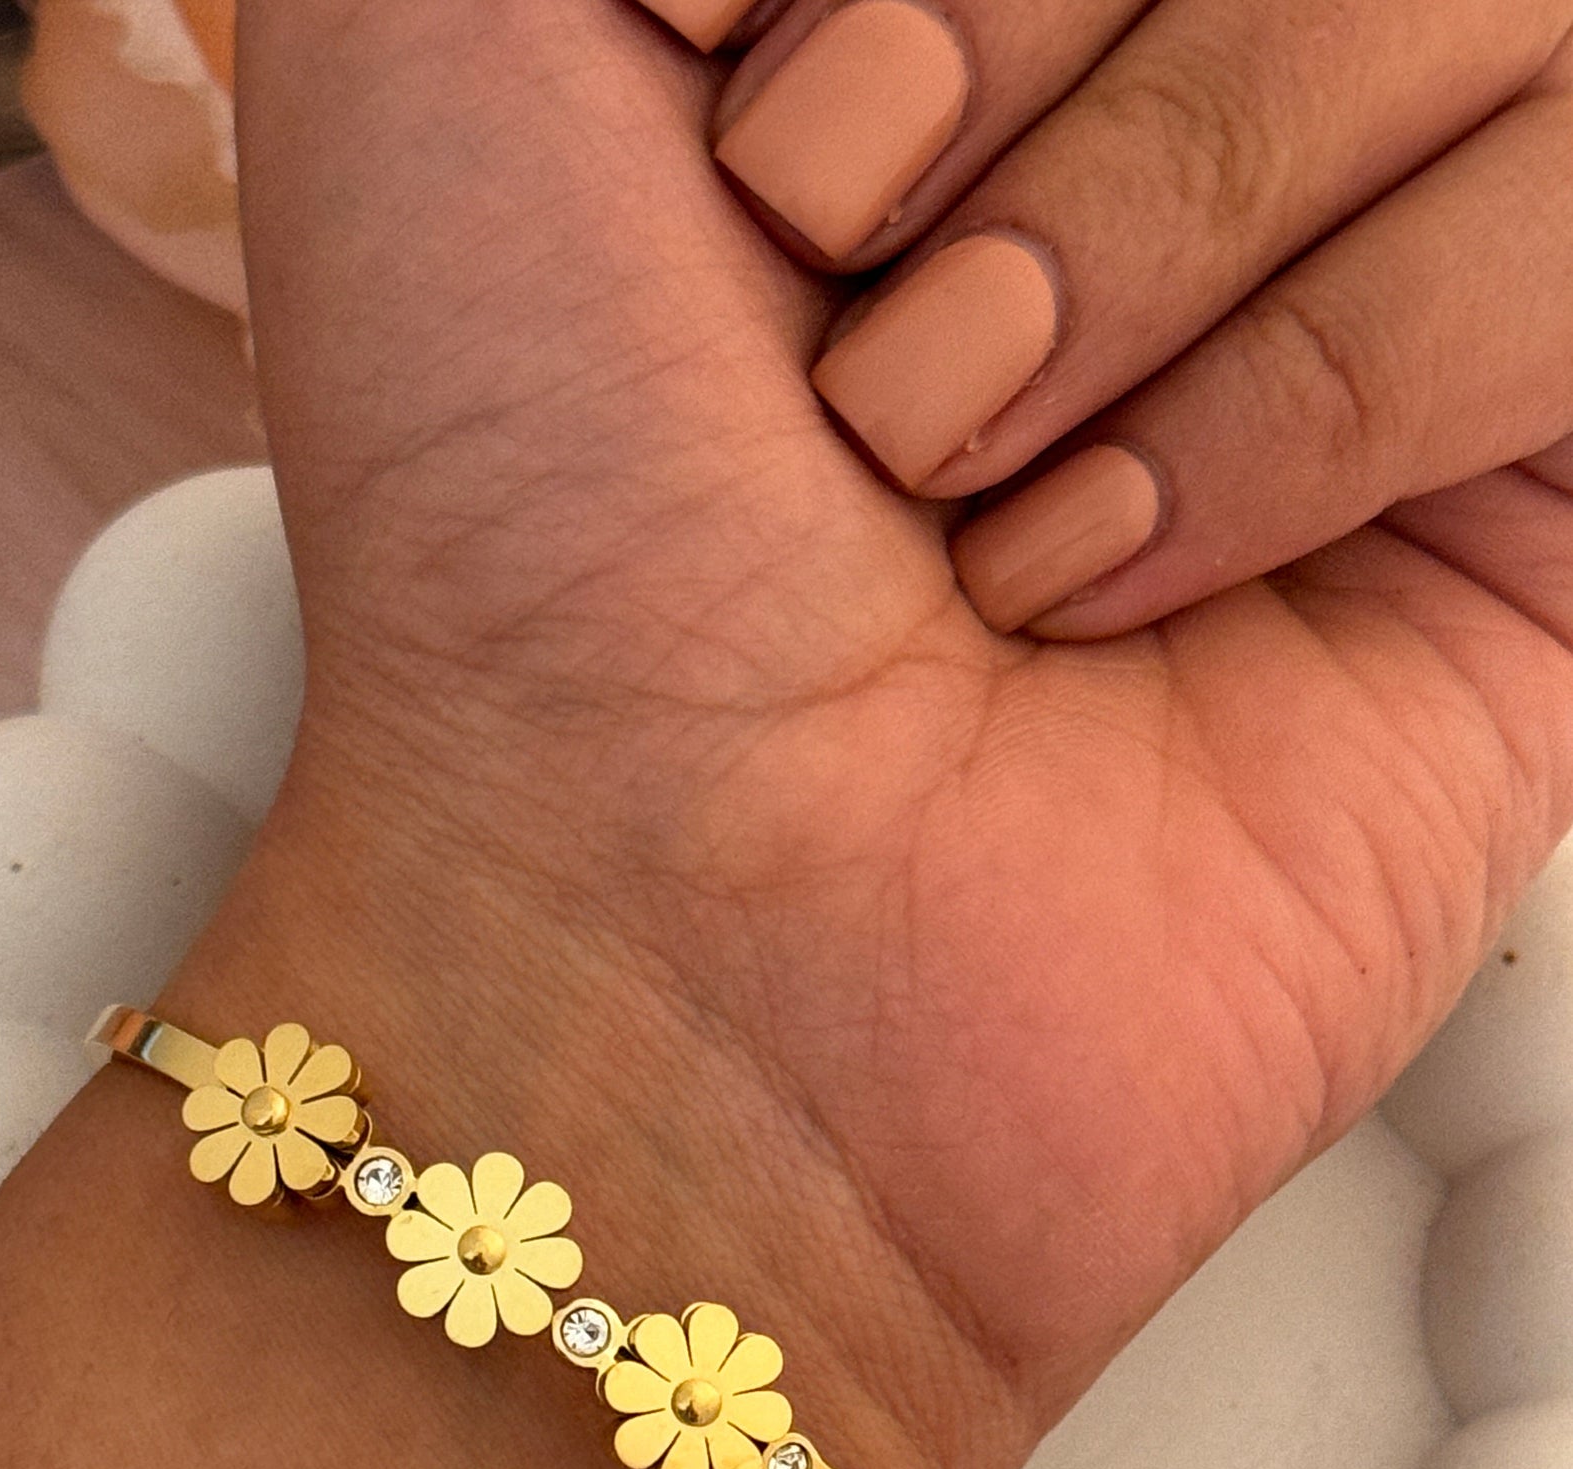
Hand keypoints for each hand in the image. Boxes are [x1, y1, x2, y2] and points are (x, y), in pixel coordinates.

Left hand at [224, 0, 1572, 1468]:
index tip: (744, 105)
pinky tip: (1114, 580)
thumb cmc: (524, 496)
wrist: (652, 923)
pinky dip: (1320, 399)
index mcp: (964, 6)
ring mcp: (1386, 296)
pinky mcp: (1537, 502)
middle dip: (1046, 51)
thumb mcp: (456, 26)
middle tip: (857, 327)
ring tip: (963, 477)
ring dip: (1166, 230)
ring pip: (1497, 13)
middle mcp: (1193, 121)